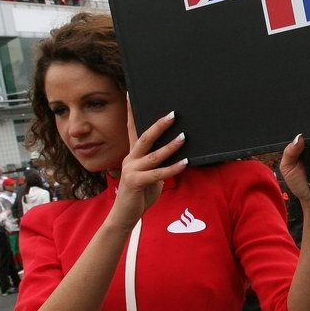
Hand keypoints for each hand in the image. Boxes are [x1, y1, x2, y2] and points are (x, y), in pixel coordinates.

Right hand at [109, 100, 187, 230]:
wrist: (124, 216)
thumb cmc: (140, 195)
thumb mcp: (151, 176)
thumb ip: (159, 165)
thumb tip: (176, 155)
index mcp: (133, 155)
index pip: (132, 129)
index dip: (131, 112)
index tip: (131, 94)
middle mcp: (130, 159)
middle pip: (145, 137)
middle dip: (159, 125)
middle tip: (173, 114)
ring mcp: (131, 170)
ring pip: (153, 155)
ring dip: (170, 146)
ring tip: (184, 137)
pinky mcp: (135, 182)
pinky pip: (158, 173)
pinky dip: (173, 168)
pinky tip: (185, 162)